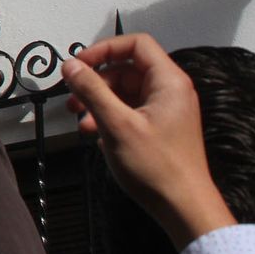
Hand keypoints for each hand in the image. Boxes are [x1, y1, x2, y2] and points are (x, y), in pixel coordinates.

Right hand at [62, 34, 234, 250]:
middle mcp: (170, 92)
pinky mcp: (159, 128)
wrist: (183, 208)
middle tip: (73, 97)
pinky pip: (129, 111)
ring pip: (124, 92)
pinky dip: (109, 118)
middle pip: (126, 69)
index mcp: (168, 82)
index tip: (80, 65)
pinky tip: (96, 135)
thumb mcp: (117, 124)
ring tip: (82, 122)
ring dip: (99, 103)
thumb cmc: (159, 169)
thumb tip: (71, 66)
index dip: (105, 49)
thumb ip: (92, 90)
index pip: (136, 45)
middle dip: (96, 82)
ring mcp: (165, 111)